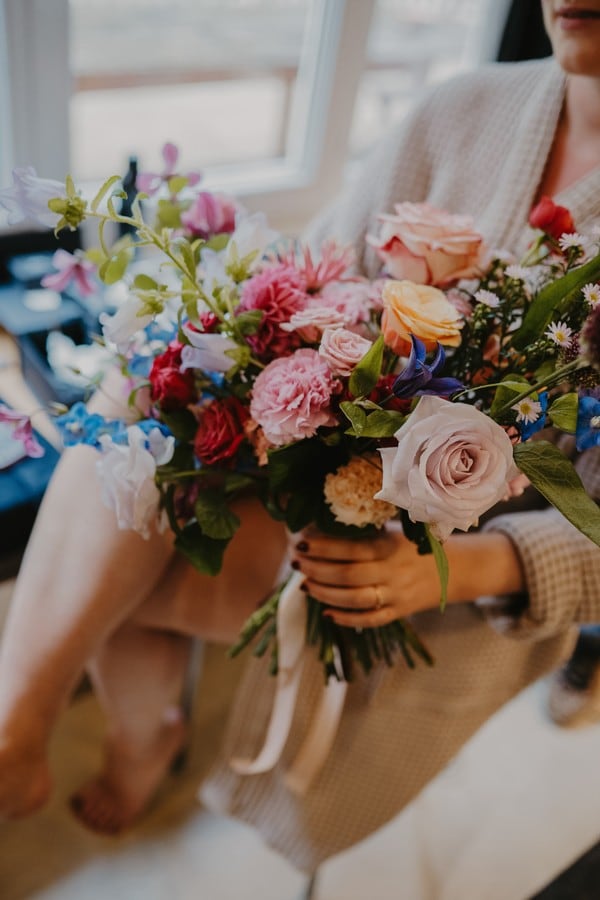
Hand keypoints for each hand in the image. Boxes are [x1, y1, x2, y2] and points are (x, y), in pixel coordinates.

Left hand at [291, 524, 441, 628]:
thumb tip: (322, 528)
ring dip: (325, 594)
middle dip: (317, 569)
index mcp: (391, 547)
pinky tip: (327, 612)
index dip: (324, 547)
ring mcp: (397, 594)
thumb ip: (366, 533)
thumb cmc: (415, 546)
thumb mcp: (395, 532)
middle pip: (349, 575)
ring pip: (356, 600)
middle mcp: (393, 572)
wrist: (455, 570)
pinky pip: (371, 620)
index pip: (352, 548)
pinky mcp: (399, 612)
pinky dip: (347, 619)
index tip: (301, 542)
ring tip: (305, 584)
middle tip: (296, 562)